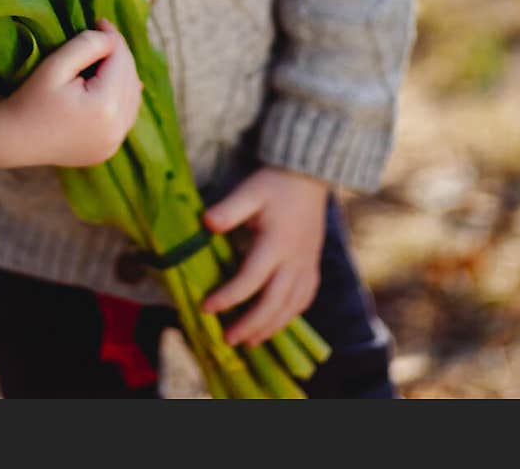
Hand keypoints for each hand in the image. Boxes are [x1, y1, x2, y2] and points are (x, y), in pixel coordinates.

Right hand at [0, 19, 142, 168]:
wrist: (11, 139)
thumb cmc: (29, 98)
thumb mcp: (56, 65)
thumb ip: (87, 45)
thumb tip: (112, 37)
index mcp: (105, 108)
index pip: (122, 60)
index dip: (112, 37)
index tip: (100, 20)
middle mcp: (116, 130)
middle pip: (130, 77)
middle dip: (119, 54)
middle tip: (102, 35)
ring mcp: (113, 143)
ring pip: (133, 96)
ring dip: (124, 74)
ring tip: (104, 57)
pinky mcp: (108, 149)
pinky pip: (126, 116)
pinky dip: (122, 96)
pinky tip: (110, 83)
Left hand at [200, 166, 329, 346]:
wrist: (310, 176)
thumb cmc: (275, 184)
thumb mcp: (249, 191)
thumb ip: (229, 209)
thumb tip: (206, 224)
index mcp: (276, 244)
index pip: (250, 280)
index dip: (228, 297)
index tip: (206, 307)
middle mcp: (294, 261)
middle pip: (273, 303)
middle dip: (250, 325)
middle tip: (227, 339)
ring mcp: (306, 266)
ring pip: (291, 307)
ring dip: (270, 327)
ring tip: (249, 342)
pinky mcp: (313, 267)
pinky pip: (304, 300)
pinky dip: (289, 316)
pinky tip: (276, 323)